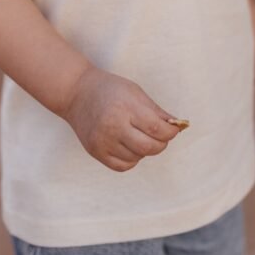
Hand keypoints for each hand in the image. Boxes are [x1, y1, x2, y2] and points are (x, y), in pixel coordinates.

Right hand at [63, 67, 182, 171]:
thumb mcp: (135, 92)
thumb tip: (177, 126)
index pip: (157, 129)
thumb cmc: (110, 89)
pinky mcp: (96, 152)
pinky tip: (130, 145)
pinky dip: (132, 158)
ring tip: (140, 135)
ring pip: (137, 157)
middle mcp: (113, 126)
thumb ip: (156, 111)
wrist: (77, 93)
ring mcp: (103, 141)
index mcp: (126, 107)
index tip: (174, 129)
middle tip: (162, 136)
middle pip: (149, 147)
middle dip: (162, 143)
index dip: (171, 132)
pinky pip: (123, 166)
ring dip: (145, 150)